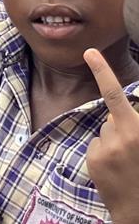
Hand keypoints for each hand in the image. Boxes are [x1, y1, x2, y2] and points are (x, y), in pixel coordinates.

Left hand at [84, 48, 138, 223]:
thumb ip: (134, 125)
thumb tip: (121, 114)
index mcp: (137, 129)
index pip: (115, 95)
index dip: (102, 71)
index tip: (89, 52)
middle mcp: (120, 136)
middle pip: (113, 117)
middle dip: (121, 127)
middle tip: (134, 153)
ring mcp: (105, 149)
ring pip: (105, 132)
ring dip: (113, 141)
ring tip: (128, 165)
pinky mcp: (93, 160)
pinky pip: (96, 146)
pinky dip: (103, 154)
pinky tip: (115, 171)